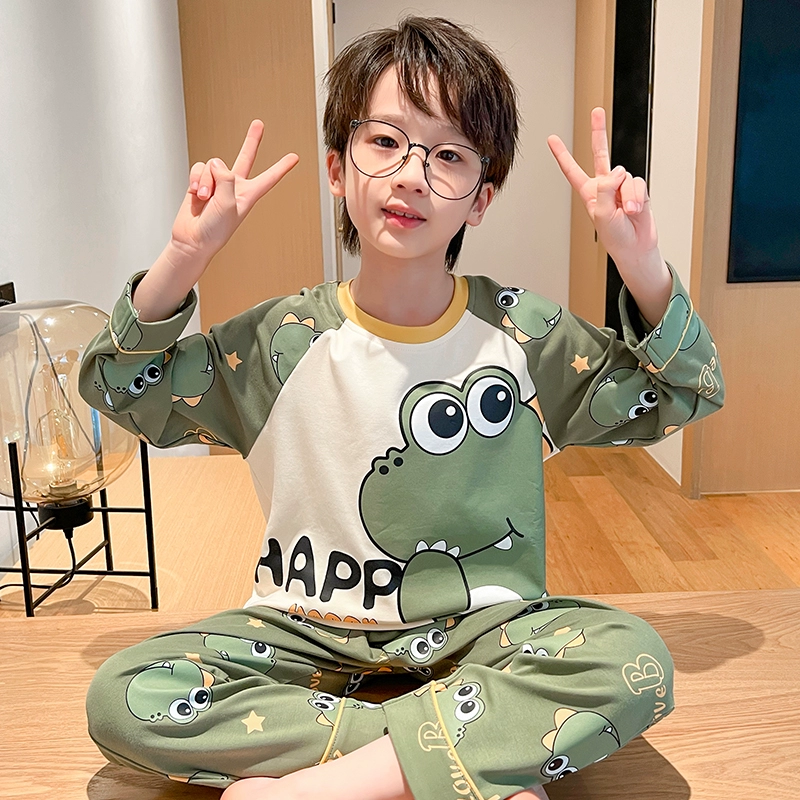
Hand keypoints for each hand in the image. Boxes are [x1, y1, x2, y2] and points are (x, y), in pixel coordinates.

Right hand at [170, 120, 299, 260]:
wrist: (193, 239)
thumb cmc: (215, 229)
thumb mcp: (229, 204)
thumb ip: (227, 178)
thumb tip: (217, 163)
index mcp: (249, 194)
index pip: (269, 178)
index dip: (282, 167)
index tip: (294, 157)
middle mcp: (234, 186)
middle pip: (246, 157)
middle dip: (251, 140)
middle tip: (258, 124)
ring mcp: (217, 183)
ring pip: (213, 165)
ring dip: (206, 180)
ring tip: (206, 198)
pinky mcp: (201, 181)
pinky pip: (199, 168)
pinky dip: (196, 178)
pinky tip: (196, 192)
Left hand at [547, 107, 657, 263]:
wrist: (636, 246)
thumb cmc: (615, 236)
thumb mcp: (601, 213)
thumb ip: (606, 188)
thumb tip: (618, 170)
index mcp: (589, 192)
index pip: (572, 170)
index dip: (562, 155)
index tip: (552, 139)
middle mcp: (605, 185)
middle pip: (600, 153)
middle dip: (598, 132)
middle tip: (596, 112)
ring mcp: (622, 185)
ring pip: (624, 176)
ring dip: (627, 196)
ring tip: (626, 212)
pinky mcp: (638, 188)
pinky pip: (637, 183)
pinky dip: (637, 197)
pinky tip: (635, 209)